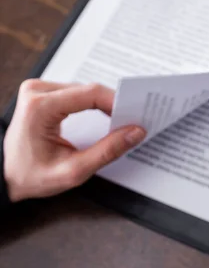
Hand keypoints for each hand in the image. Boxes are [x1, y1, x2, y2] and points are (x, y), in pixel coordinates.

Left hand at [3, 80, 146, 201]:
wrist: (3, 177)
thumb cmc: (30, 176)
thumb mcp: (73, 171)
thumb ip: (107, 151)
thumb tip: (135, 132)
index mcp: (40, 107)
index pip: (91, 93)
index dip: (118, 103)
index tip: (136, 116)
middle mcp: (37, 92)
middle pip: (90, 90)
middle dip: (115, 105)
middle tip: (134, 120)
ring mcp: (39, 90)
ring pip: (86, 90)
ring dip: (105, 104)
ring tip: (122, 120)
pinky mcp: (43, 94)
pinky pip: (78, 93)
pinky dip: (94, 104)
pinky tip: (106, 115)